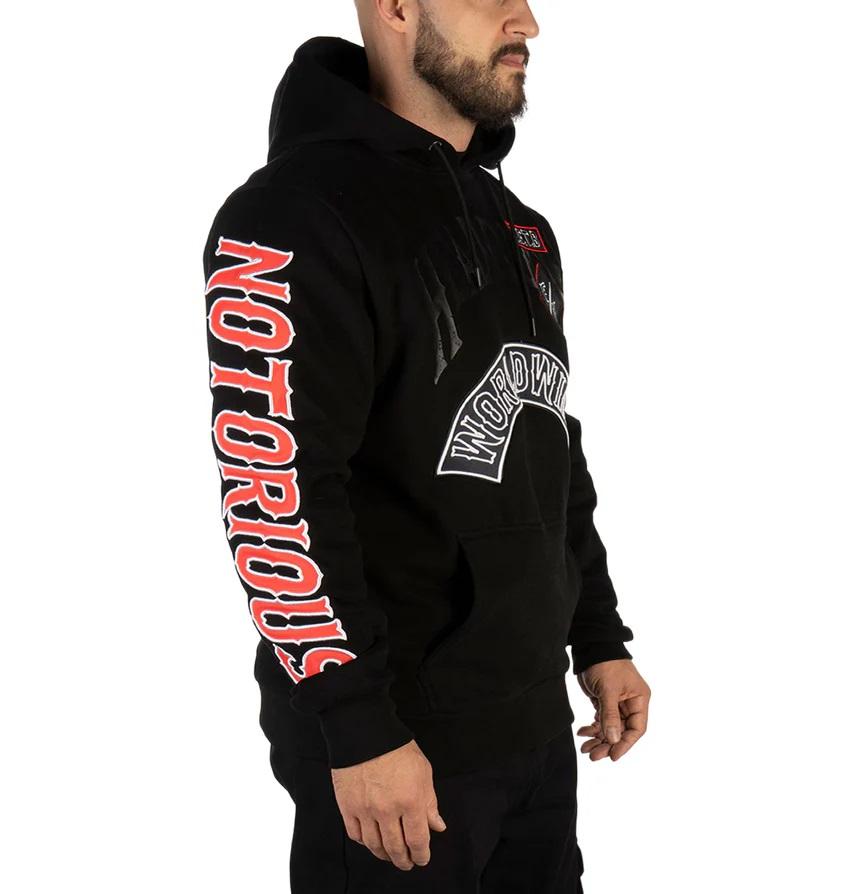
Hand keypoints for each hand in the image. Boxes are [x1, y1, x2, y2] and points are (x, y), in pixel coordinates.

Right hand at [330, 739, 446, 869]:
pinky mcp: (347, 806)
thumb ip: (430, 802)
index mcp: (410, 800)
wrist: (364, 731)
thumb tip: (437, 825)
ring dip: (385, 855)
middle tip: (407, 863)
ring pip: (375, 845)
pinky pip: (356, 834)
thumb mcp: (423, 771)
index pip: (417, 840)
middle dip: (404, 860)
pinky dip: (365, 842)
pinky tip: (372, 841)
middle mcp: (387, 809)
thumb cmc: (396, 747)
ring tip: (391, 855)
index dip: (421, 855)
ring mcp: (365, 810)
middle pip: (396, 848)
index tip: (422, 858)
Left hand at [575, 658, 650, 760]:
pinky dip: (592, 728)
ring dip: (598, 739)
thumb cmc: (605, 663)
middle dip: (608, 744)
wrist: (591, 648)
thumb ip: (610, 715)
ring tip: (586, 749)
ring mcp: (616, 704)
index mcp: (639, 700)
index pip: (636, 728)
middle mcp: (630, 704)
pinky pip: (600, 721)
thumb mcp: (608, 690)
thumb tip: (614, 740)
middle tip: (593, 755)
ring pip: (610, 729)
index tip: (613, 755)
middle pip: (622, 731)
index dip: (626, 744)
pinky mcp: (604, 702)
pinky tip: (582, 733)